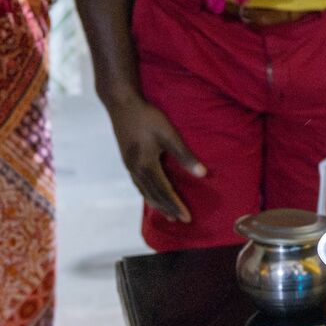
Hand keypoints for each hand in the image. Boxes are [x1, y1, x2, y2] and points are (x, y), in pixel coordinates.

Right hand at [108, 97, 205, 222]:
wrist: (122, 104)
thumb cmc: (147, 117)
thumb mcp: (169, 135)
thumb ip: (185, 155)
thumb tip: (203, 174)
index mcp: (147, 166)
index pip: (164, 191)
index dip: (176, 205)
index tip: (186, 218)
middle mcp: (136, 170)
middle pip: (153, 195)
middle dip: (167, 208)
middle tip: (179, 220)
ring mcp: (129, 166)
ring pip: (144, 191)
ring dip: (156, 203)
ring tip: (166, 213)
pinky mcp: (127, 160)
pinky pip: (138, 184)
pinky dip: (147, 193)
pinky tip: (150, 193)